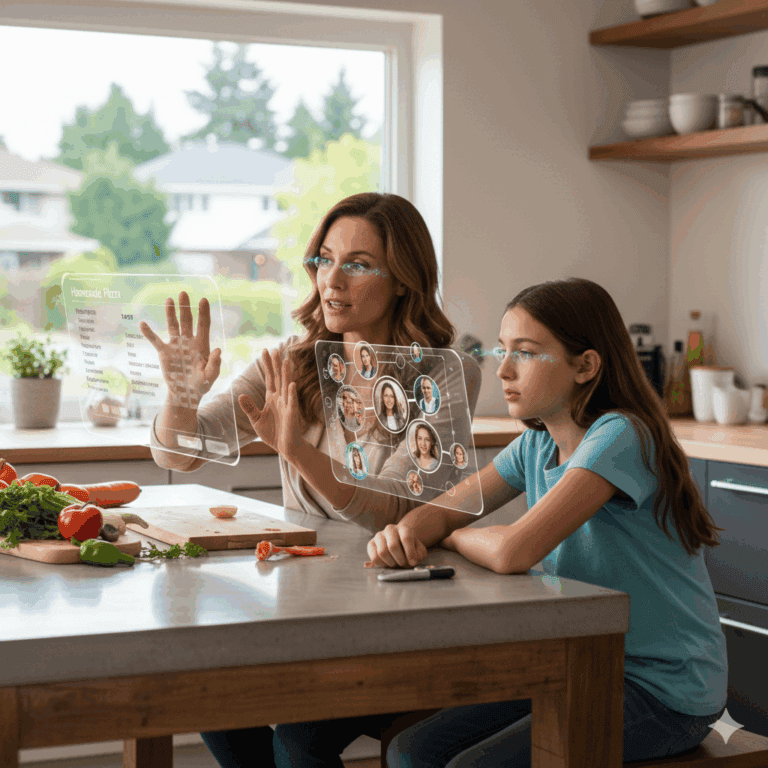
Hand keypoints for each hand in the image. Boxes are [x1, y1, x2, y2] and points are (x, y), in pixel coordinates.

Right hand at [140, 292, 220, 409]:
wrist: (186, 394)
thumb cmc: (201, 385)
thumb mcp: (210, 376)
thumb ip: (215, 364)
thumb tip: (218, 350)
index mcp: (202, 345)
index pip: (204, 325)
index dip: (204, 313)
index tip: (203, 299)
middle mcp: (189, 341)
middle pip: (187, 320)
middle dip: (185, 307)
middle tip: (183, 293)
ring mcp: (176, 345)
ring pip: (173, 326)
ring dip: (170, 313)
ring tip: (169, 300)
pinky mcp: (164, 352)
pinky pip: (155, 341)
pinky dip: (149, 333)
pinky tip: (142, 323)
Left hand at [238, 348, 302, 458]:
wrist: (286, 447)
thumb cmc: (273, 433)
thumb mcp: (256, 420)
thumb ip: (249, 407)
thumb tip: (240, 395)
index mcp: (272, 398)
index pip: (270, 378)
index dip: (267, 365)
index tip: (265, 351)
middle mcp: (281, 398)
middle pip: (278, 378)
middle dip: (276, 364)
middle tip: (275, 350)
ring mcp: (287, 405)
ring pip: (286, 386)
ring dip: (286, 373)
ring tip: (286, 361)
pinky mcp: (292, 415)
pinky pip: (292, 402)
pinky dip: (291, 394)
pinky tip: (290, 384)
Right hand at [366, 524, 427, 567]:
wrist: (398, 543)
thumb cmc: (409, 547)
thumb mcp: (418, 550)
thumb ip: (419, 554)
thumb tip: (412, 561)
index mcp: (403, 528)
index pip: (406, 538)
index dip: (410, 552)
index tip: (413, 562)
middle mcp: (390, 529)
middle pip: (393, 546)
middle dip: (400, 559)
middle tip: (403, 564)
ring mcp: (379, 535)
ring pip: (382, 552)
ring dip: (390, 562)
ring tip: (395, 563)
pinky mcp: (371, 544)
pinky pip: (374, 557)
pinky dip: (381, 564)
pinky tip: (387, 563)